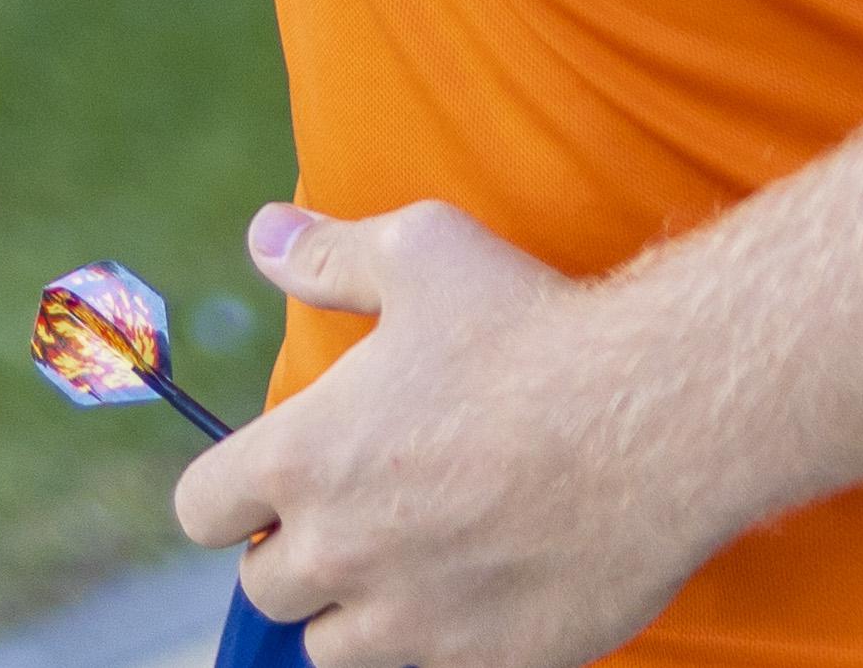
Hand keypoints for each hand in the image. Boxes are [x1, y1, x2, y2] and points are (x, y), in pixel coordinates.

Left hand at [169, 202, 736, 667]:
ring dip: (354, 613)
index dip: (229, 497)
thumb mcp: (421, 253)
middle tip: (353, 517)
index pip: (201, 510)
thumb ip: (329, 255)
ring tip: (403, 566)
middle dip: (296, 555)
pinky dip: (438, 643)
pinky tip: (475, 594)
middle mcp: (342, 550)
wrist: (660, 421)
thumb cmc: (535, 330)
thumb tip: (265, 236)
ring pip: (336, 649)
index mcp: (302, 458)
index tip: (268, 485)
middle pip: (266, 589)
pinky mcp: (490, 660)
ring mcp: (415, 617)